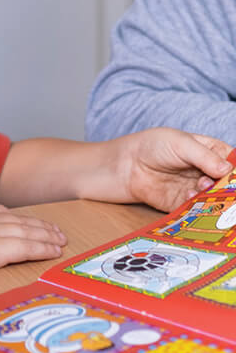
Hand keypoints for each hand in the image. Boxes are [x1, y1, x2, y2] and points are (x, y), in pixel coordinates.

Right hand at [0, 203, 66, 274]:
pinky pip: (28, 248)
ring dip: (47, 235)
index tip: (24, 217)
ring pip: (28, 232)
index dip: (14, 216)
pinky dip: (44, 248)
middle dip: (38, 224)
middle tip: (54, 228)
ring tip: (61, 239)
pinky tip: (55, 251)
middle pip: (18, 220)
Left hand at [117, 128, 232, 210]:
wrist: (128, 164)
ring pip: (217, 198)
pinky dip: (199, 204)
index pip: (234, 164)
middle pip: (229, 184)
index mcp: (213, 152)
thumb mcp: (180, 143)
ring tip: (201, 185)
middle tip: (220, 185)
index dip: (235, 172)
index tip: (233, 176)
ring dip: (213, 195)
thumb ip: (204, 157)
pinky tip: (190, 195)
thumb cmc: (154, 146)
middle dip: (228, 187)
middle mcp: (210, 172)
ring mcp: (199, 189)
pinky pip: (200, 209)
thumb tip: (227, 170)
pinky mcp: (187, 203)